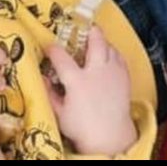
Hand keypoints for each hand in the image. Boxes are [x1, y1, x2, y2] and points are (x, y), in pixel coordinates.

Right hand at [44, 27, 136, 156]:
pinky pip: (119, 55)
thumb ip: (50, 94)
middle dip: (89, 31)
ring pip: (109, 46)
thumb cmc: (83, 127)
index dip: (54, 49)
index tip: (50, 46)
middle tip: (83, 29)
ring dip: (101, 42)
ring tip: (95, 43)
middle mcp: (97, 71)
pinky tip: (107, 57)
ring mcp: (112, 71)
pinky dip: (112, 52)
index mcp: (78, 81)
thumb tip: (42, 79)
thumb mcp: (60, 114)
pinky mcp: (124, 75)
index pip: (62, 58)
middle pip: (95, 40)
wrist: (110, 136)